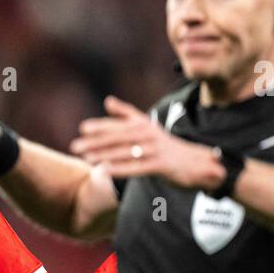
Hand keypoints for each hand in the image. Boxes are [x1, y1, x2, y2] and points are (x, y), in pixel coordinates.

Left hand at [70, 96, 221, 189]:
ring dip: (104, 155)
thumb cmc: (167, 146)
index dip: (101, 126)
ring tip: (86, 158)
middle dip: (96, 142)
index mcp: (145, 125)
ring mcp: (156, 150)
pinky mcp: (162, 165)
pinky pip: (137, 167)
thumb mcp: (148, 127)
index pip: (119, 124)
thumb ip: (127, 114)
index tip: (83, 128)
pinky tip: (105, 171)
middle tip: (75, 146)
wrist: (198, 162)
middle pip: (119, 138)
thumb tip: (107, 100)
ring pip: (126, 152)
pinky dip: (120, 169)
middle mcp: (150, 135)